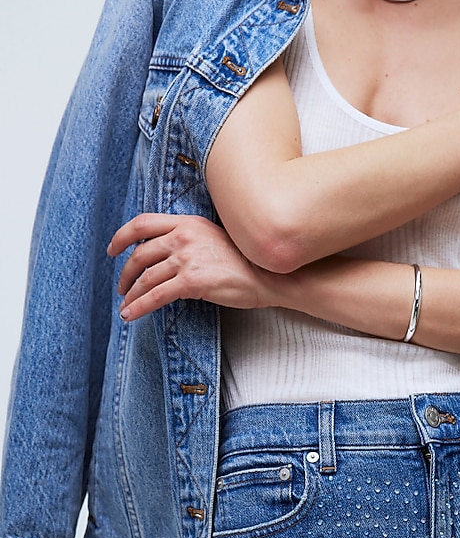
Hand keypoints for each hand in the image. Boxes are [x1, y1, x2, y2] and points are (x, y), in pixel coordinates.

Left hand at [108, 213, 269, 320]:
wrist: (269, 275)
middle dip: (126, 274)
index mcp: (187, 223)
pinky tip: (130, 315)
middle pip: (140, 254)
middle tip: (122, 288)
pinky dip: (139, 307)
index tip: (113, 250)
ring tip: (126, 306)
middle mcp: (183, 236)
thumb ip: (189, 240)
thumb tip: (167, 257)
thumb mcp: (214, 238)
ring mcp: (187, 258)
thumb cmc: (247, 262)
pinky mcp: (192, 281)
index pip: (143, 223)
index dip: (122, 237)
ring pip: (146, 278)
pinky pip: (156, 296)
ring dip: (131, 294)